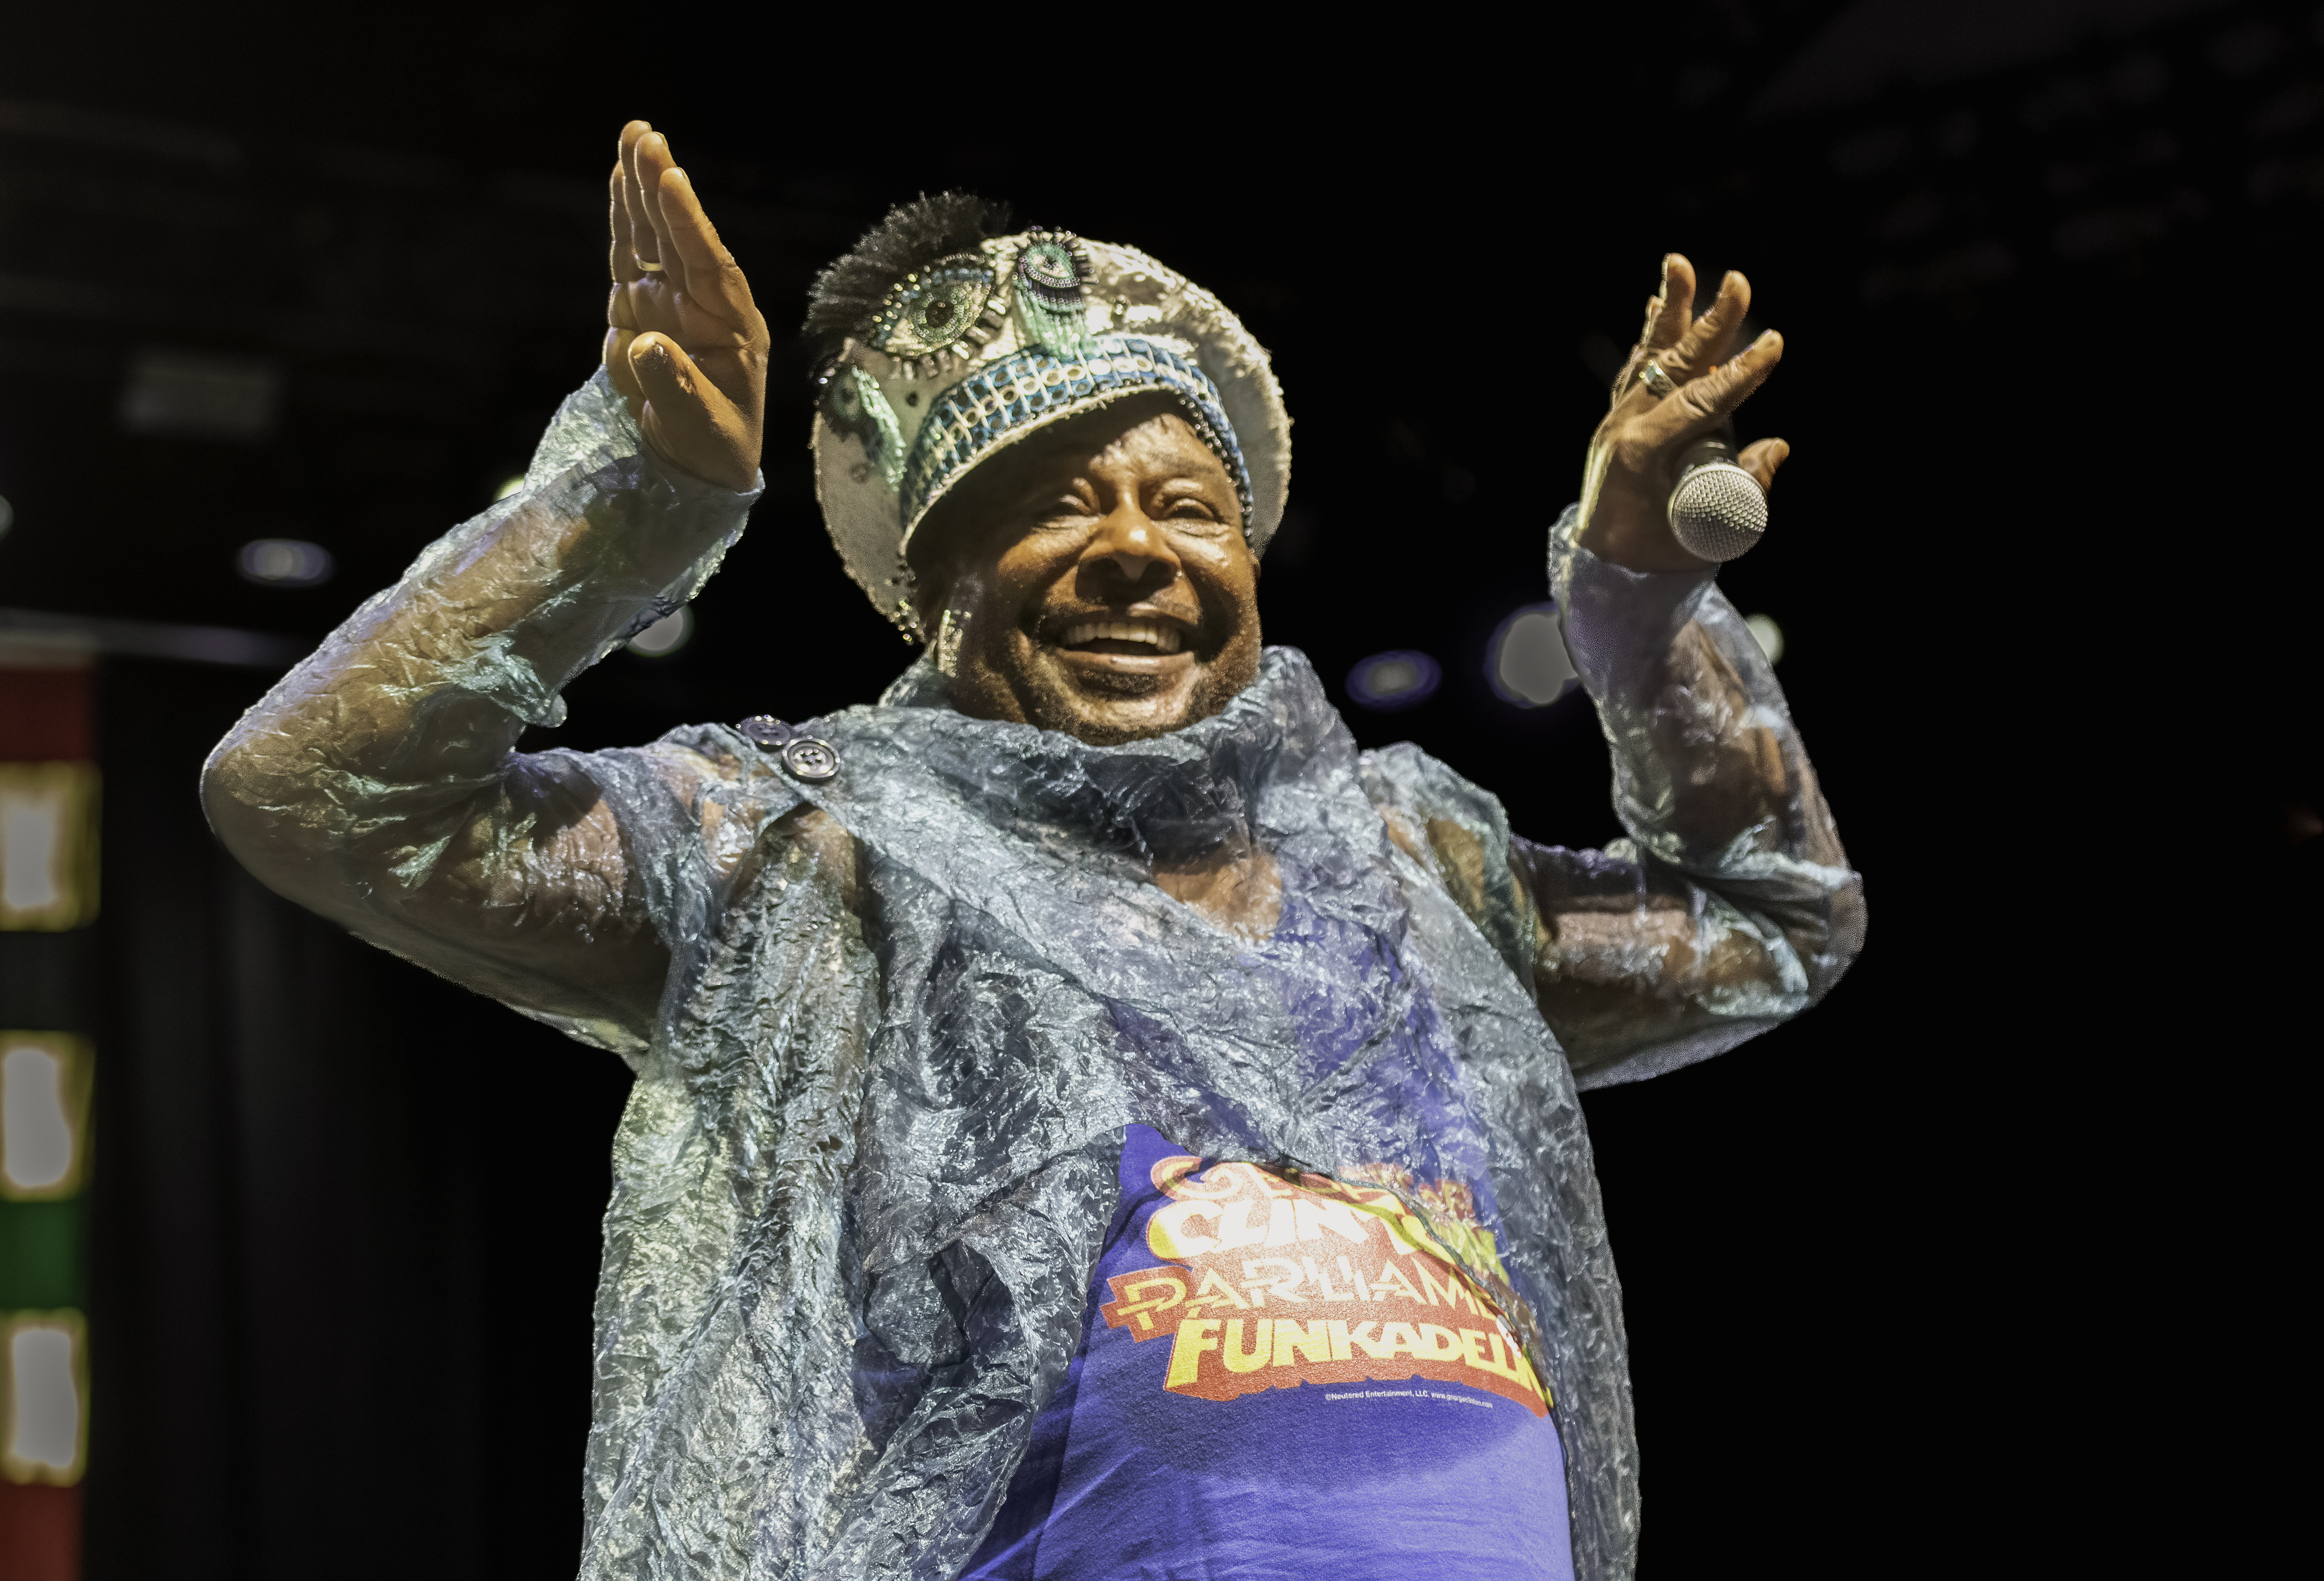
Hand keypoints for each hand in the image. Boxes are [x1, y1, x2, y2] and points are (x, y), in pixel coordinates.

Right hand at [603, 121, 768, 492]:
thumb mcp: (700, 427)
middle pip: (679, 237)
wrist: (697, 464)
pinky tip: (618, 179)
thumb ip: (675, 387)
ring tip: (633, 137)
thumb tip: (644, 345)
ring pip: (652, 237)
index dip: (688, 223)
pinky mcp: (639, 309)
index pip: (709, 266)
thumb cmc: (713, 447)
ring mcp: (670, 302)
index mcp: (733, 328)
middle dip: (660, 185)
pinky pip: (630, 255)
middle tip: (644, 134)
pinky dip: (623, 218)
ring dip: (640, 189)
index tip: (671, 178)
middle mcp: (703, 304)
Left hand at [1579, 255, 1788, 571]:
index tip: (1773, 344)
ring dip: (1668, 310)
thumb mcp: (1707, 536)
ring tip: (1679, 265)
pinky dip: (1650, 338)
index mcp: (1643, 453)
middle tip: (1738, 282)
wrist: (1600, 572)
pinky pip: (1635, 370)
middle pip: (1672, 365)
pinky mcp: (1614, 421)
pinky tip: (1657, 305)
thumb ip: (1744, 492)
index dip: (1740, 373)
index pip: (1701, 402)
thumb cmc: (1656, 560)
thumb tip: (1777, 446)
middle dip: (1710, 324)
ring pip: (1648, 357)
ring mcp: (1614, 421)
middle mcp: (1623, 427)